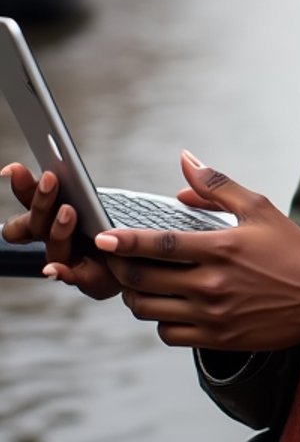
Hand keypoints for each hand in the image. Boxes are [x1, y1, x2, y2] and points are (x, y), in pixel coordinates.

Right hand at [1, 162, 119, 299]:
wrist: (144, 258)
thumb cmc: (114, 222)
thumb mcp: (94, 197)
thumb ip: (72, 184)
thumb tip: (53, 161)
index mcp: (51, 221)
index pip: (28, 203)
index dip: (20, 188)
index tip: (12, 169)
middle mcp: (55, 242)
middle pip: (35, 226)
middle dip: (40, 203)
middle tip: (50, 180)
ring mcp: (71, 262)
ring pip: (53, 249)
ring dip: (57, 230)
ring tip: (68, 211)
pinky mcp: (91, 280)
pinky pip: (72, 277)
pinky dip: (60, 273)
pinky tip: (51, 270)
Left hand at [95, 151, 299, 349]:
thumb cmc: (292, 249)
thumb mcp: (259, 208)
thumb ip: (216, 186)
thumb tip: (185, 160)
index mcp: (220, 248)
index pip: (159, 245)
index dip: (125, 241)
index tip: (102, 236)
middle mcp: (211, 284)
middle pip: (143, 281)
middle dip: (121, 269)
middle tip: (114, 258)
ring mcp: (212, 316)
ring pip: (149, 311)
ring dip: (135, 296)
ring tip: (138, 281)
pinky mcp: (217, 338)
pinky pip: (169, 334)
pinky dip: (159, 321)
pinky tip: (166, 305)